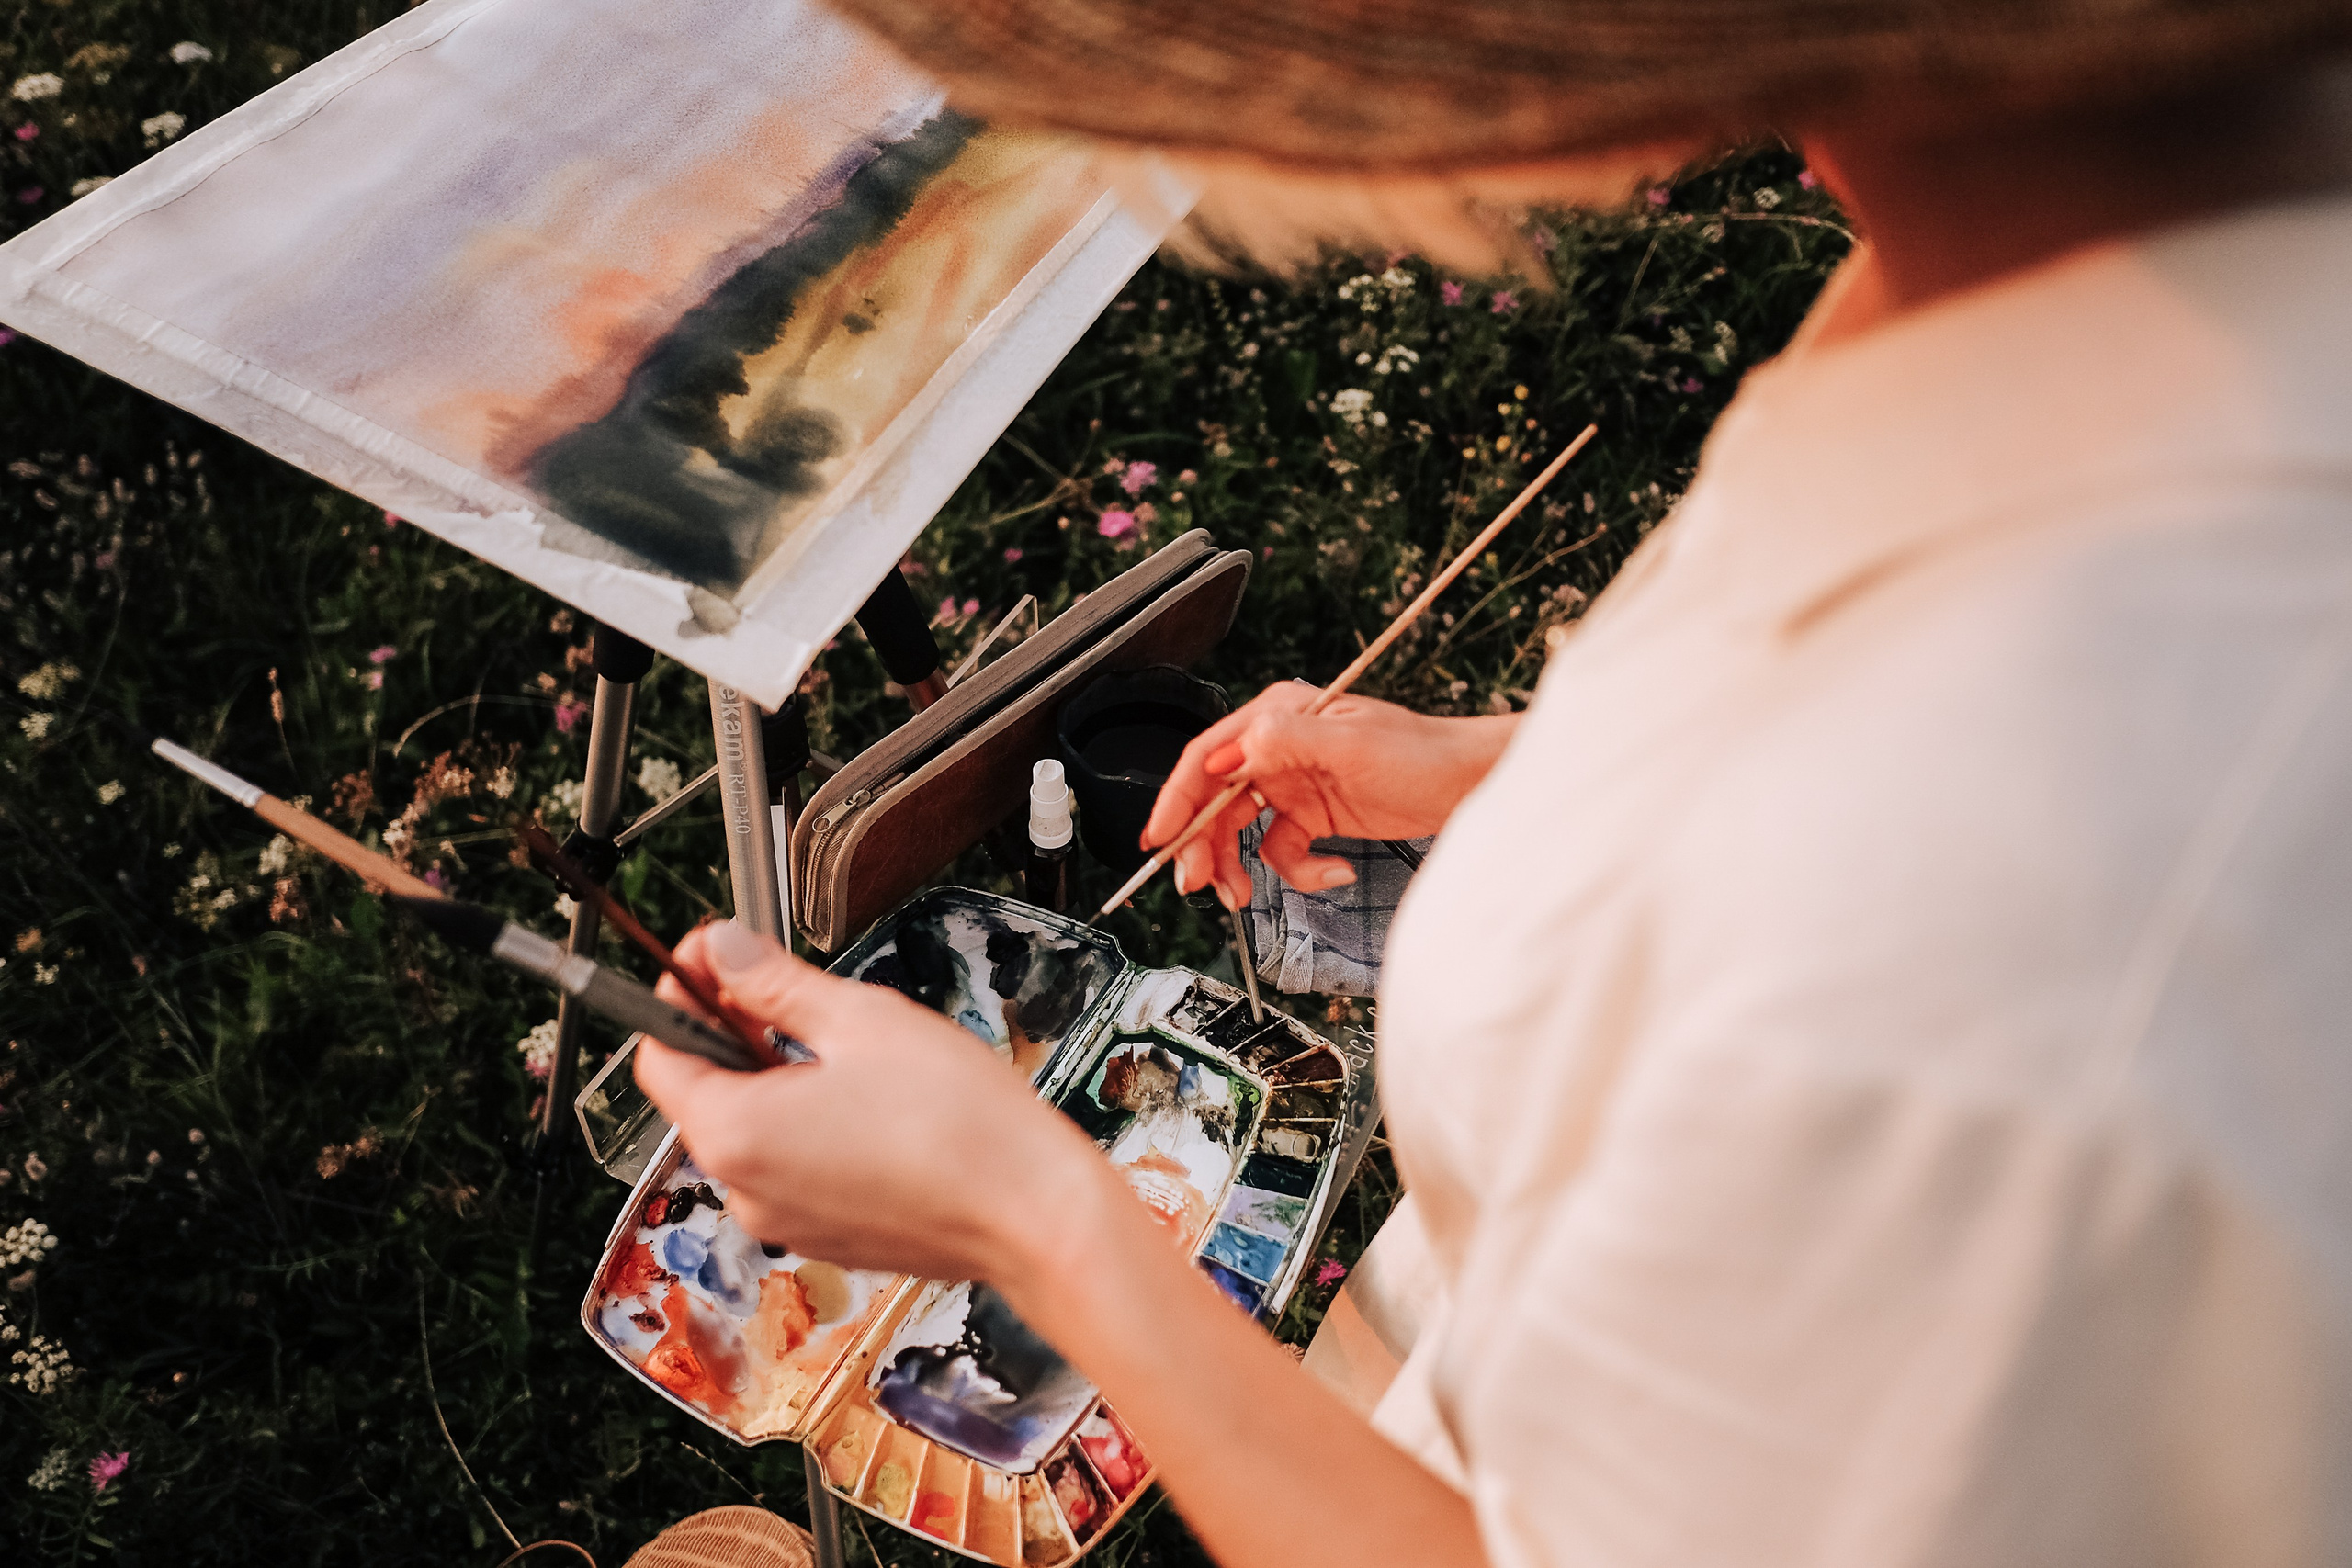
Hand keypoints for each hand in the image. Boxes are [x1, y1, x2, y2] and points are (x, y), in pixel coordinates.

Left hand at [634, 920, 1113, 1285]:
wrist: (1033, 1215)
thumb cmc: (960, 1125)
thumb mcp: (860, 1020)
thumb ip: (773, 984)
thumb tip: (720, 951)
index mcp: (734, 1132)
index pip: (659, 1053)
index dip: (683, 993)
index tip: (713, 956)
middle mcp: (744, 1189)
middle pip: (705, 1093)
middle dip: (735, 1033)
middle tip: (783, 986)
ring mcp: (784, 1221)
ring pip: (753, 1130)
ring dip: (778, 1079)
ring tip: (844, 1044)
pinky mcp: (825, 1236)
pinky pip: (792, 1168)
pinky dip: (811, 1127)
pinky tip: (867, 1100)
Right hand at [1143, 684, 1517, 908]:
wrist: (1467, 785)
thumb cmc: (1420, 754)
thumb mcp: (1350, 743)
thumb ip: (1285, 740)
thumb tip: (1234, 750)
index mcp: (1278, 717)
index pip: (1208, 758)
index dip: (1176, 799)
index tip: (1158, 840)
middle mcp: (1278, 748)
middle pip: (1215, 801)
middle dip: (1201, 846)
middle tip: (1197, 885)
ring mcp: (1293, 783)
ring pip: (1240, 831)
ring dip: (1236, 866)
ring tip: (1241, 896)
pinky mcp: (1312, 815)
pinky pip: (1281, 851)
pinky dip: (1299, 870)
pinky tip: (1332, 871)